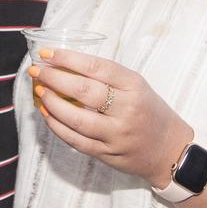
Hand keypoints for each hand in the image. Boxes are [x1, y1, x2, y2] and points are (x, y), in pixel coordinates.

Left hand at [30, 48, 191, 187]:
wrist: (170, 150)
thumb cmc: (149, 112)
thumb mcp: (137, 86)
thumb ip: (107, 77)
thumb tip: (65, 65)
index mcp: (134, 86)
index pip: (96, 67)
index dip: (67, 58)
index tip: (47, 53)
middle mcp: (127, 109)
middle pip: (83, 90)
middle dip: (54, 78)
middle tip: (37, 71)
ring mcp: (117, 134)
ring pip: (76, 119)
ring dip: (52, 104)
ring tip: (40, 91)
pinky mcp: (108, 154)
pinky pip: (76, 141)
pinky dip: (58, 127)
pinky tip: (48, 115)